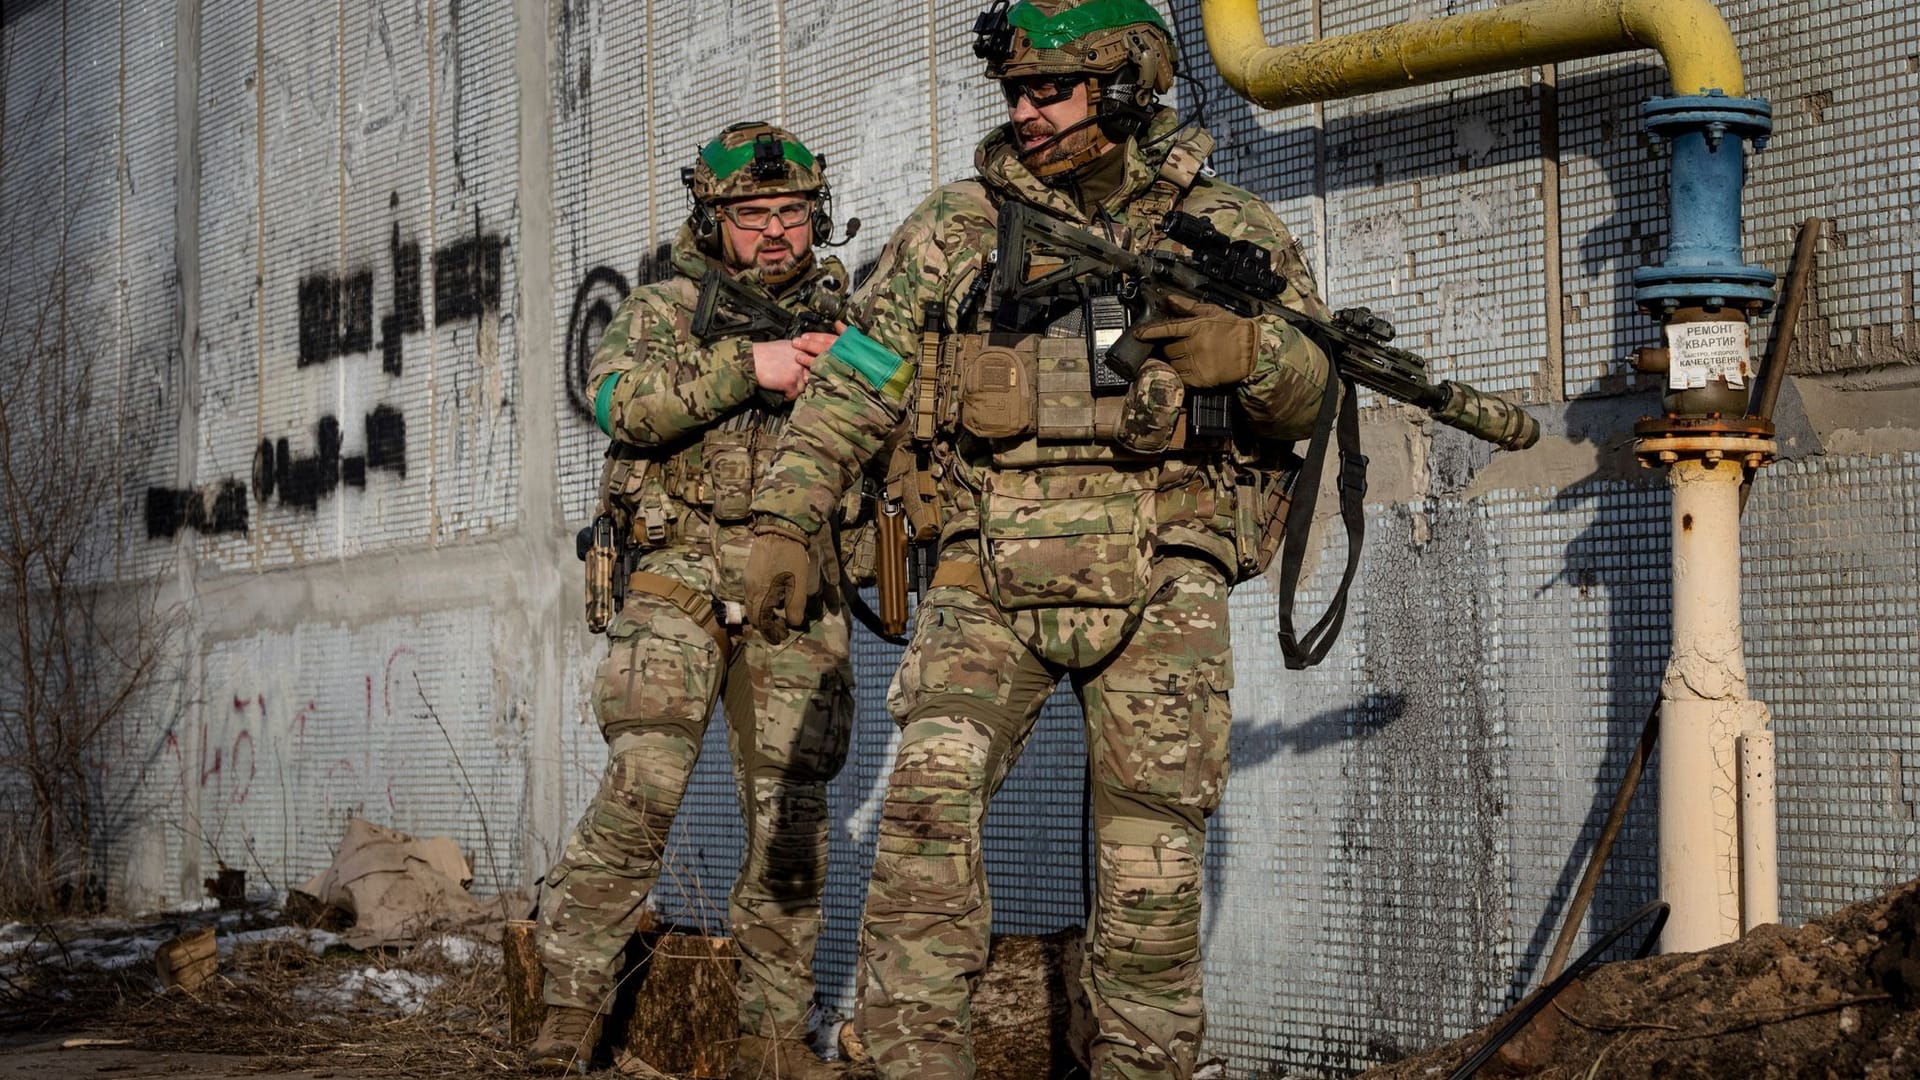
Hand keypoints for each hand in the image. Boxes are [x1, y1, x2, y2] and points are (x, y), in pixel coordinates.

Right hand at [745, 522, 817, 642]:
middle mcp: (749, 589)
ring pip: (751, 602)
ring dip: (762, 611)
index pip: (760, 622)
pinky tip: (773, 594)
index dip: (770, 631)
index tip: (782, 634)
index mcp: (760, 595)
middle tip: (779, 625)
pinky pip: (751, 591)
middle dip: (765, 623)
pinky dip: (760, 599)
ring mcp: (747, 578)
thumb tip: (793, 624)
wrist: (780, 530)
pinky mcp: (749, 569)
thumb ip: (795, 608)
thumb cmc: (792, 558)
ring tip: (777, 610)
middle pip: (753, 614)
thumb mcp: (798, 586)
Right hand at [751, 333, 833, 399]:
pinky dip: (786, 396)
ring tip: (784, 386)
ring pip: (804, 387)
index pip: (817, 362)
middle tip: (794, 382)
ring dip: (795, 389)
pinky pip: (794, 395)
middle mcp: (803, 358)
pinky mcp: (791, 382)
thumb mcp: (785, 347)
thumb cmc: (763, 354)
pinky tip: (779, 390)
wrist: (750, 360)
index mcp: (802, 348)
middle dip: (805, 381)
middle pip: (813, 375)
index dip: (812, 371)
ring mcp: (798, 370)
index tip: (807, 376)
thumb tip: (807, 361)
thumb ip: (799, 353)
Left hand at [1130, 294, 1258, 387]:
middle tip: (1177, 346)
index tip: (1137, 335)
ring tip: (1184, 357)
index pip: (1166, 329)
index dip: (1149, 332)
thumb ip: (1188, 306)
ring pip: (1172, 363)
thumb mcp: (1212, 312)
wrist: (1252, 351)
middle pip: (1168, 349)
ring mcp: (1196, 364)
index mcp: (1195, 328)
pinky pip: (1181, 377)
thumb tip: (1169, 299)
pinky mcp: (1200, 379)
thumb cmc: (1233, 329)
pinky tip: (1185, 370)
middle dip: (1168, 347)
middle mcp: (1193, 346)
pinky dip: (1179, 374)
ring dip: (1173, 361)